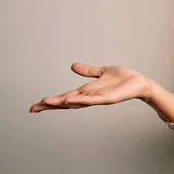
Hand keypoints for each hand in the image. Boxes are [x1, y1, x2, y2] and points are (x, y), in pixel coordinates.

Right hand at [29, 62, 152, 112]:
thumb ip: (88, 71)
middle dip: (51, 105)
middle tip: (34, 108)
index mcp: (87, 91)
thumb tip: (73, 66)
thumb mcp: (102, 71)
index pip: (65, 97)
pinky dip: (81, 100)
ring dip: (62, 103)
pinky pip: (93, 100)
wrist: (139, 82)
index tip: (36, 105)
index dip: (51, 101)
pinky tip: (70, 100)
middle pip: (67, 103)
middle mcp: (90, 97)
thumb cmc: (123, 79)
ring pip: (77, 102)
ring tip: (46, 102)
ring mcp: (98, 98)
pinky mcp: (108, 98)